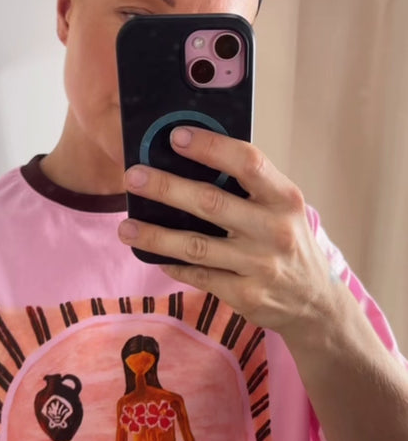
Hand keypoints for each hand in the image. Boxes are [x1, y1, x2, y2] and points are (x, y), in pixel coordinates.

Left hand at [118, 126, 335, 341]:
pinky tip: (154, 256)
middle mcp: (273, 231)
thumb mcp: (284, 209)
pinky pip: (199, 276)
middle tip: (132, 177)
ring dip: (155, 235)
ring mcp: (259, 266)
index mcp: (284, 199)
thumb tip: (193, 162)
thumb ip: (250, 188)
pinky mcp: (245, 295)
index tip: (176, 137)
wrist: (315, 303)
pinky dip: (173, 265)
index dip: (211, 147)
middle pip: (211, 203)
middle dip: (166, 188)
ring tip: (126, 227)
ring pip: (195, 246)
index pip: (247, 162)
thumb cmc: (290, 244)